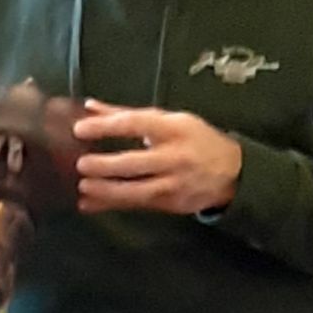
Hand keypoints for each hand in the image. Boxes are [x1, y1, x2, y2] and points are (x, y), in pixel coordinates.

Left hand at [73, 100, 241, 214]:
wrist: (232, 172)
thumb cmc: (195, 140)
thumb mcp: (169, 120)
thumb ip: (127, 115)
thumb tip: (90, 107)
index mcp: (173, 128)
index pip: (136, 124)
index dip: (106, 127)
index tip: (80, 128)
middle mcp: (175, 156)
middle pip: (136, 162)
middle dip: (107, 165)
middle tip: (81, 164)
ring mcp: (175, 183)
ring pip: (137, 190)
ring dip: (108, 190)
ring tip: (84, 188)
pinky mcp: (171, 204)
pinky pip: (137, 204)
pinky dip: (112, 205)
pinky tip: (90, 205)